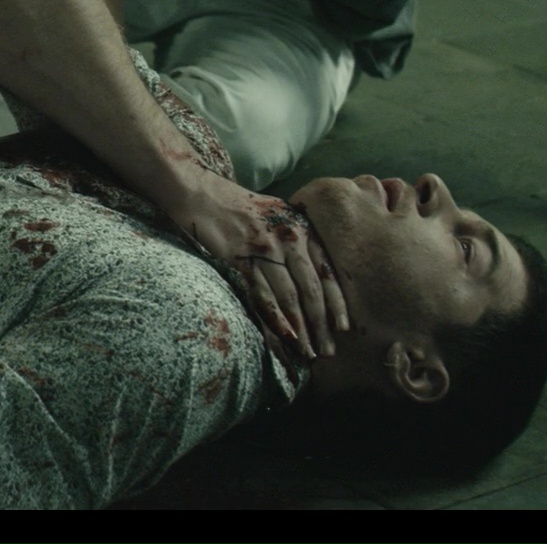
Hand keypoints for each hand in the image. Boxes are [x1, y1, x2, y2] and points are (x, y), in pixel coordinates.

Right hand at [163, 169, 347, 358]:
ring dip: (301, 328)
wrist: (202, 193)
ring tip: (308, 352)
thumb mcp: (278, 215)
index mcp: (302, 228)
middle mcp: (290, 237)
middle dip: (322, 324)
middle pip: (312, 288)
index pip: (327, 271)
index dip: (337, 302)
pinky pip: (263, 294)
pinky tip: (285, 336)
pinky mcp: (242, 258)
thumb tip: (313, 276)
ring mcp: (266, 248)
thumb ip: (298, 239)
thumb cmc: (240, 208)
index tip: (344, 328)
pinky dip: (276, 318)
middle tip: (328, 351)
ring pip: (290, 295)